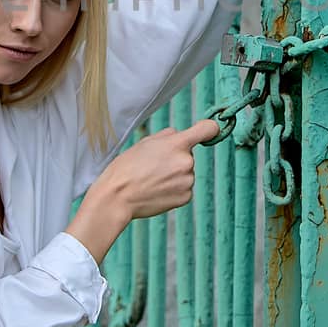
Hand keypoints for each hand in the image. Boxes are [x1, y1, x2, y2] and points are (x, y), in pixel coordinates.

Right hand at [91, 118, 219, 220]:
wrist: (117, 196)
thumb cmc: (127, 167)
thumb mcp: (145, 142)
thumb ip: (168, 136)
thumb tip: (180, 136)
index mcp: (177, 143)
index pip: (207, 129)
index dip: (210, 128)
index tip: (210, 131)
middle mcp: (187, 162)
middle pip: (189, 155)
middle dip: (175, 158)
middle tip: (153, 166)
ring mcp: (188, 181)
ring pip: (185, 173)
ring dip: (174, 175)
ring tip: (152, 180)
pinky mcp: (186, 197)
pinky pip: (184, 188)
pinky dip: (173, 189)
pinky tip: (157, 190)